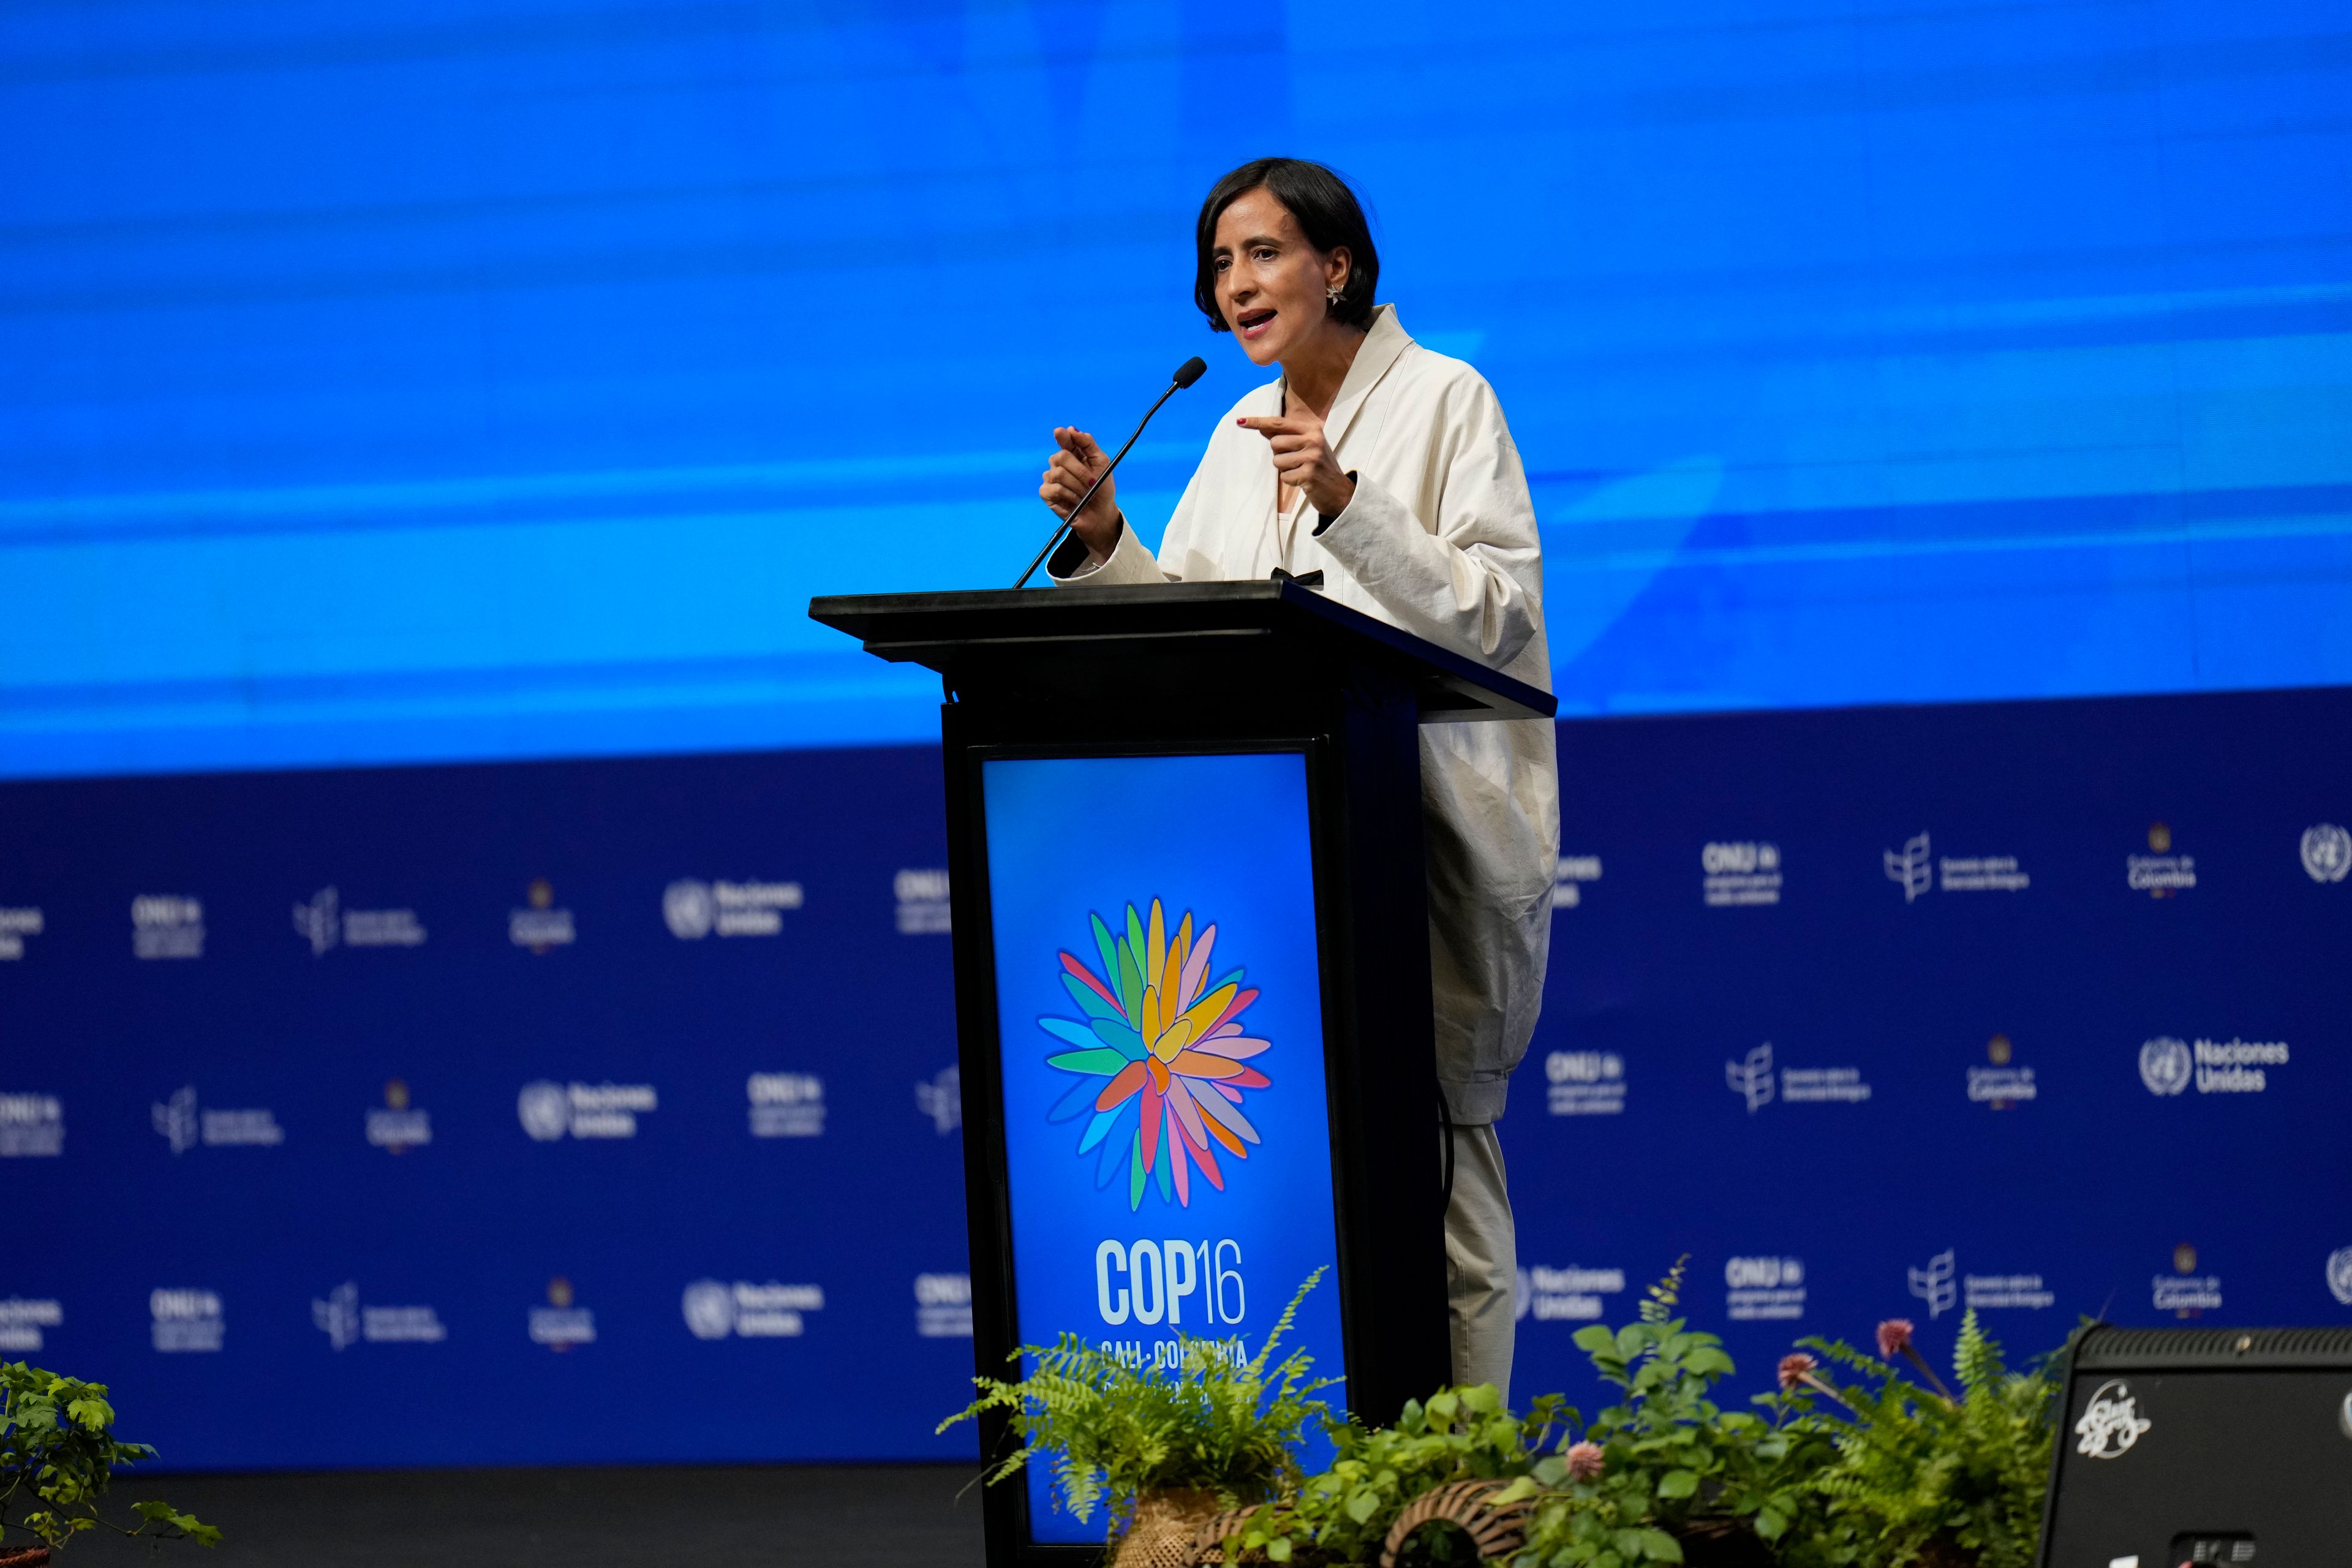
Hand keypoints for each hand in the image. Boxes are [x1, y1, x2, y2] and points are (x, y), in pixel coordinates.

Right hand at [1039, 427, 1120, 559]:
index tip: (1060, 432)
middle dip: (1080, 471)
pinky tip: (1075, 501)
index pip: (1064, 439)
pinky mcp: (1046, 492)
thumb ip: (1088, 444)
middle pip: (1061, 456)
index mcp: (1073, 453)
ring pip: (1059, 474)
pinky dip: (1069, 495)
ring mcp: (1051, 477)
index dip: (1061, 436)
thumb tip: (1071, 429)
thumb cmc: (1102, 488)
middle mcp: (1059, 463)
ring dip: (1078, 486)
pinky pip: (1054, 489)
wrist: (1101, 513)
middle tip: (1092, 482)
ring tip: (1086, 495)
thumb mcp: (1101, 463)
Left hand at [1238, 410, 1354, 517]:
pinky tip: (1303, 480)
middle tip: (1296, 461)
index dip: (1258, 422)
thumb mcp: (1307, 445)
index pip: (1279, 423)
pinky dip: (1290, 481)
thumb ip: (1286, 435)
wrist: (1339, 491)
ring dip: (1284, 469)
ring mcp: (1312, 457)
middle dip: (1279, 454)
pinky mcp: (1309, 474)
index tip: (1240, 421)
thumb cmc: (1319, 466)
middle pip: (1274, 443)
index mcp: (1312, 429)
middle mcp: (1313, 439)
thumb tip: (1262, 426)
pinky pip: (1284, 477)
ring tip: (1300, 471)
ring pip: (1277, 461)